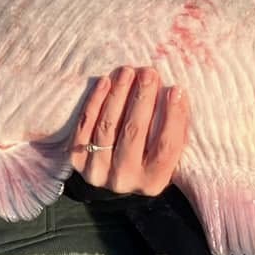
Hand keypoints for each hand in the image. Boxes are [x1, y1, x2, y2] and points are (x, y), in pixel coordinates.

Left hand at [72, 66, 188, 194]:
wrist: (109, 174)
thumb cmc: (146, 157)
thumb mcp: (165, 152)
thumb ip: (174, 129)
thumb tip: (177, 94)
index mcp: (153, 182)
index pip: (166, 146)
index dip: (173, 116)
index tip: (176, 89)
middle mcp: (124, 180)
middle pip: (135, 132)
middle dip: (143, 98)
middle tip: (149, 73)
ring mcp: (97, 171)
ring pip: (108, 126)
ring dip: (118, 94)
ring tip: (127, 72)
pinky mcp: (76, 159)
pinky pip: (86, 125)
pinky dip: (95, 101)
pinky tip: (105, 82)